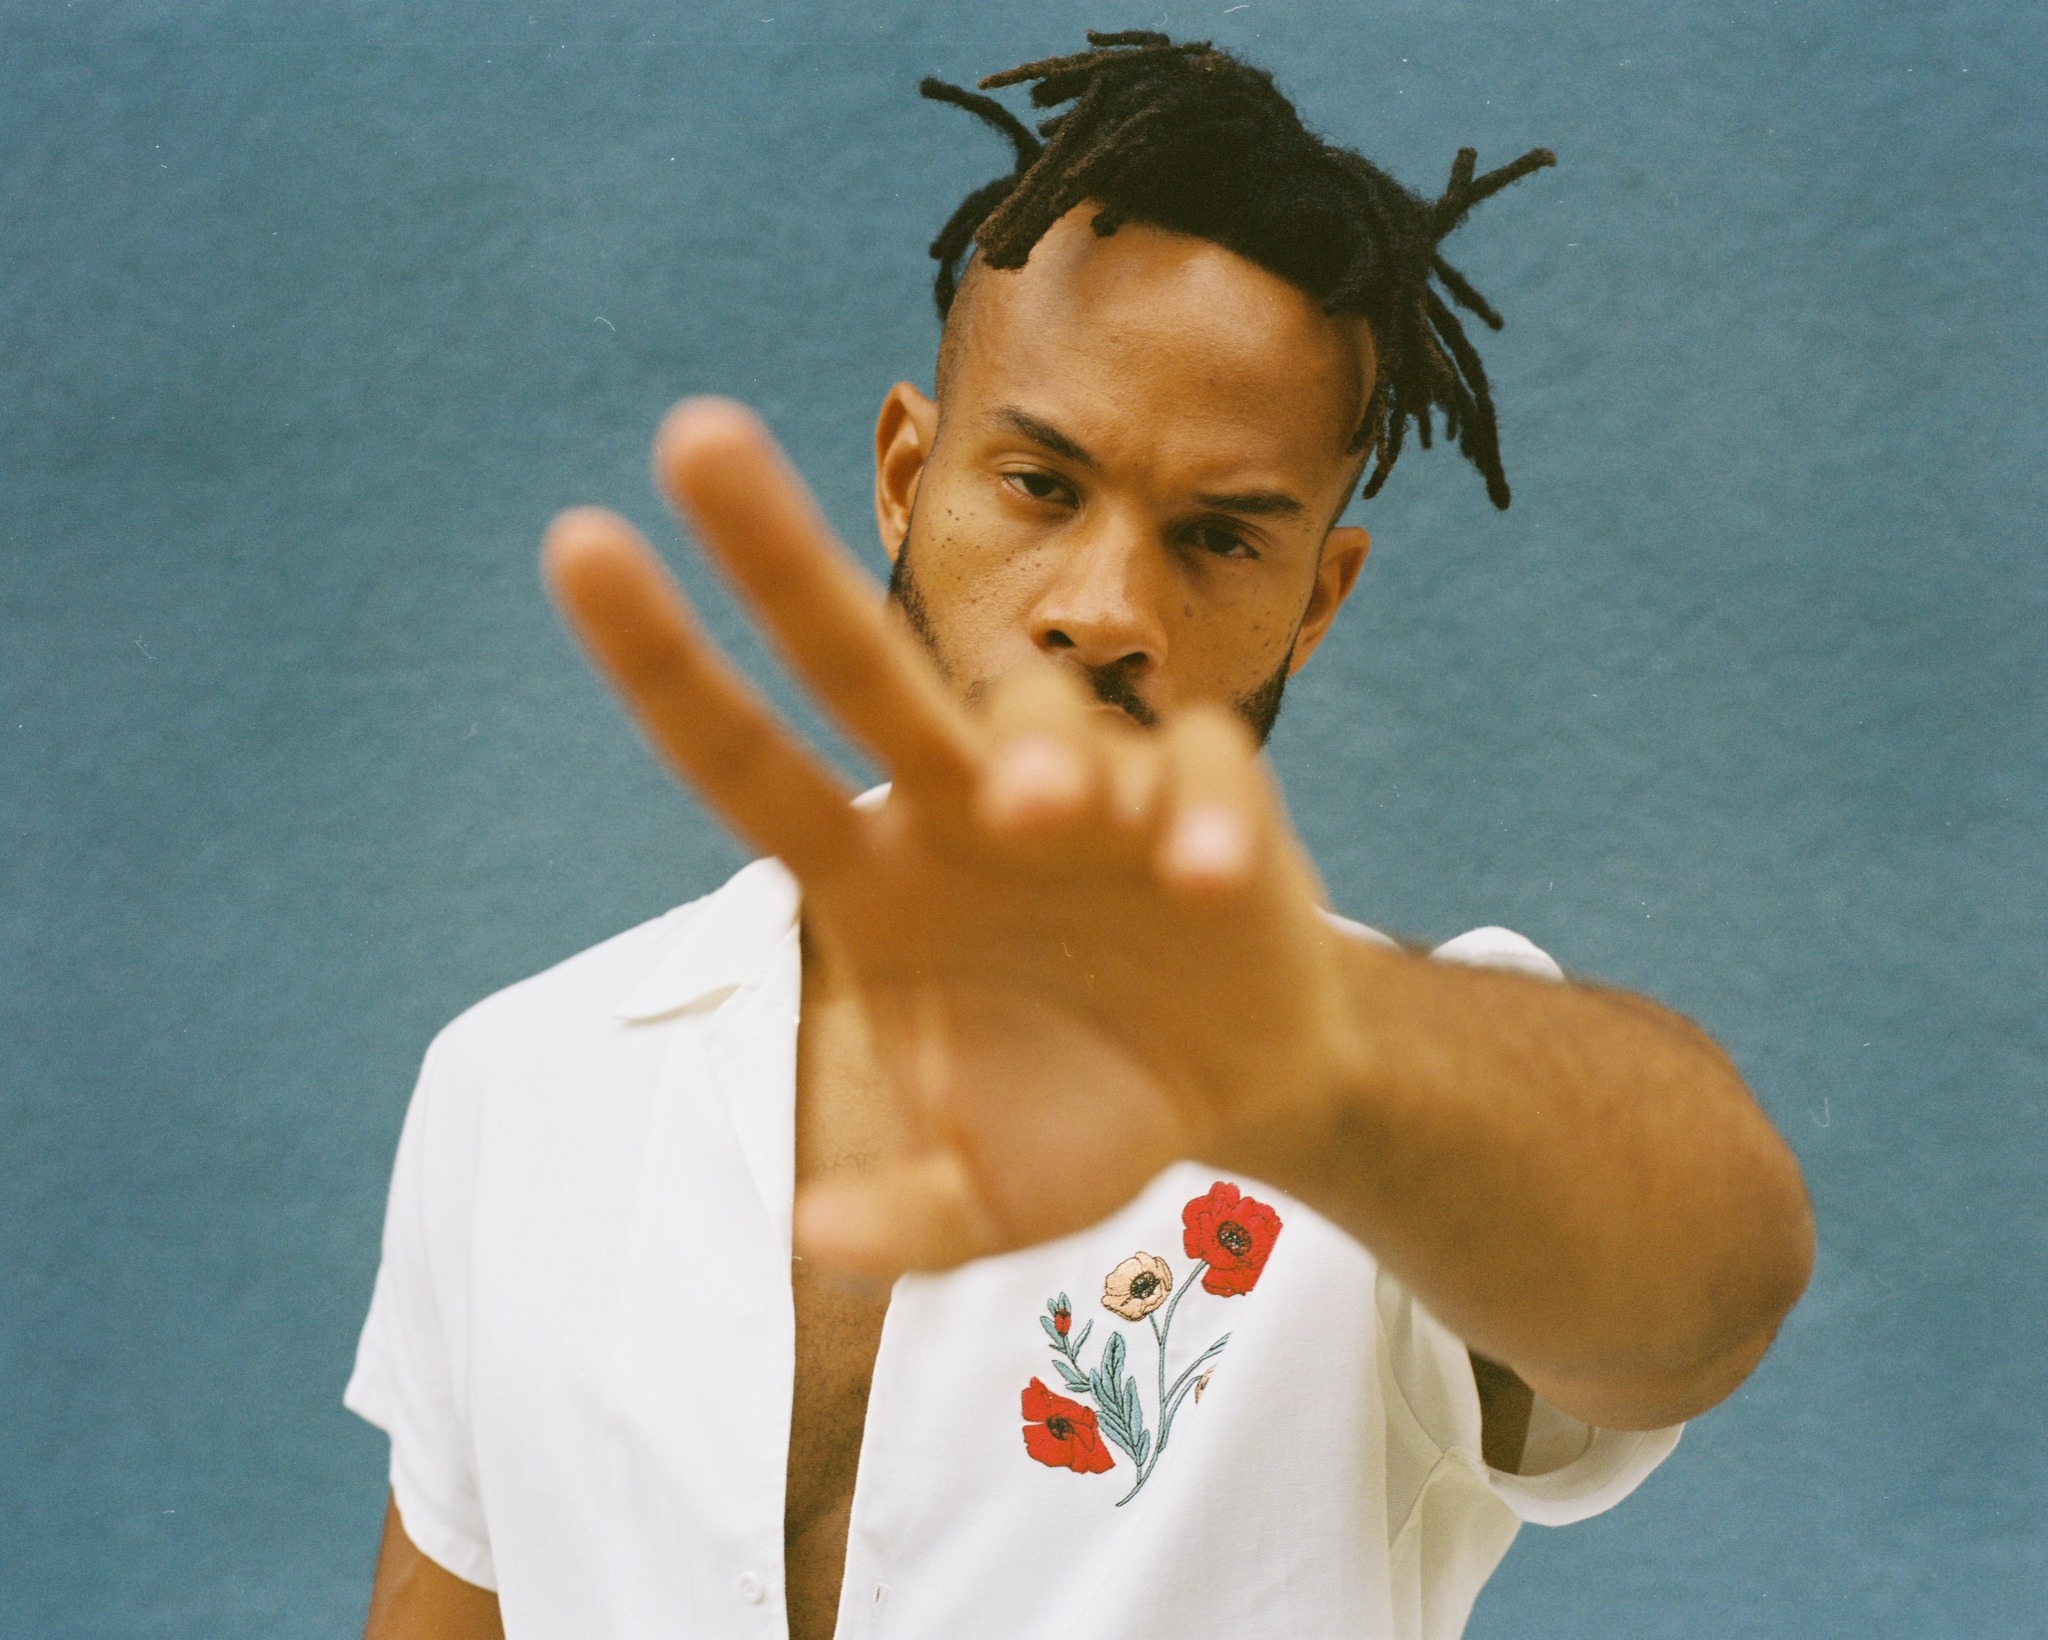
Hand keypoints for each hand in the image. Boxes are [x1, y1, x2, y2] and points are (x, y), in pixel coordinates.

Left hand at [543, 399, 1361, 1278]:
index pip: (746, 762)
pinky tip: (1203, 879)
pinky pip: (1194, 770)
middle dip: (774, 554)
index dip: (663, 664)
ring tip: (1040, 811)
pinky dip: (1197, 809)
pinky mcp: (1200, 790)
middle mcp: (958, 806)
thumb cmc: (1083, 1111)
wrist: (1235, 1080)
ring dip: (1032, 747)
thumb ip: (908, 1220)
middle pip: (855, 659)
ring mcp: (1078, 787)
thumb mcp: (990, 1198)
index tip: (575, 541)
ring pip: (1034, 713)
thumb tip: (818, 1236)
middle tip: (689, 434)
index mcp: (877, 877)